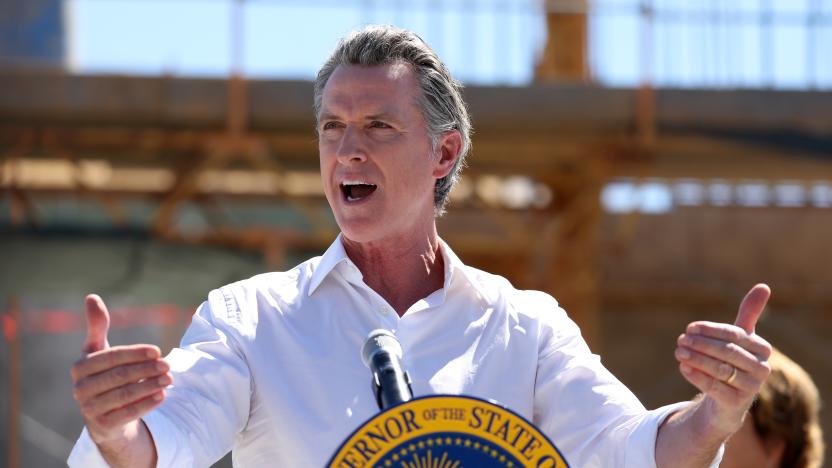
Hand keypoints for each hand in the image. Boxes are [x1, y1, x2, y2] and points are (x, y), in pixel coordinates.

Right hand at [70, 294, 171, 444]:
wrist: (104, 416)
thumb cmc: (104, 375)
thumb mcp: (99, 351)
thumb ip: (97, 326)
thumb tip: (91, 296)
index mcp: (80, 367)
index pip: (111, 357)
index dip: (135, 353)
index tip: (158, 350)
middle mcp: (80, 389)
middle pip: (119, 376)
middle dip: (147, 369)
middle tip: (169, 365)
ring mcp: (88, 409)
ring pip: (124, 395)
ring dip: (150, 385)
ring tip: (170, 378)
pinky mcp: (102, 427)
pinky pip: (127, 414)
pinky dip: (147, 404)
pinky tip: (162, 395)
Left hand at [674, 284, 772, 433]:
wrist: (728, 400)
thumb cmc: (734, 361)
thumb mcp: (741, 338)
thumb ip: (749, 314)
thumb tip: (764, 285)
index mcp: (762, 349)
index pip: (734, 335)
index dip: (710, 330)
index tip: (689, 327)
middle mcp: (762, 368)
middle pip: (727, 352)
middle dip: (701, 344)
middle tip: (680, 340)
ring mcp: (752, 388)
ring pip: (720, 369)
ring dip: (696, 359)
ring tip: (678, 352)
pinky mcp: (737, 403)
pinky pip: (714, 388)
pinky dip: (697, 376)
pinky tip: (683, 368)